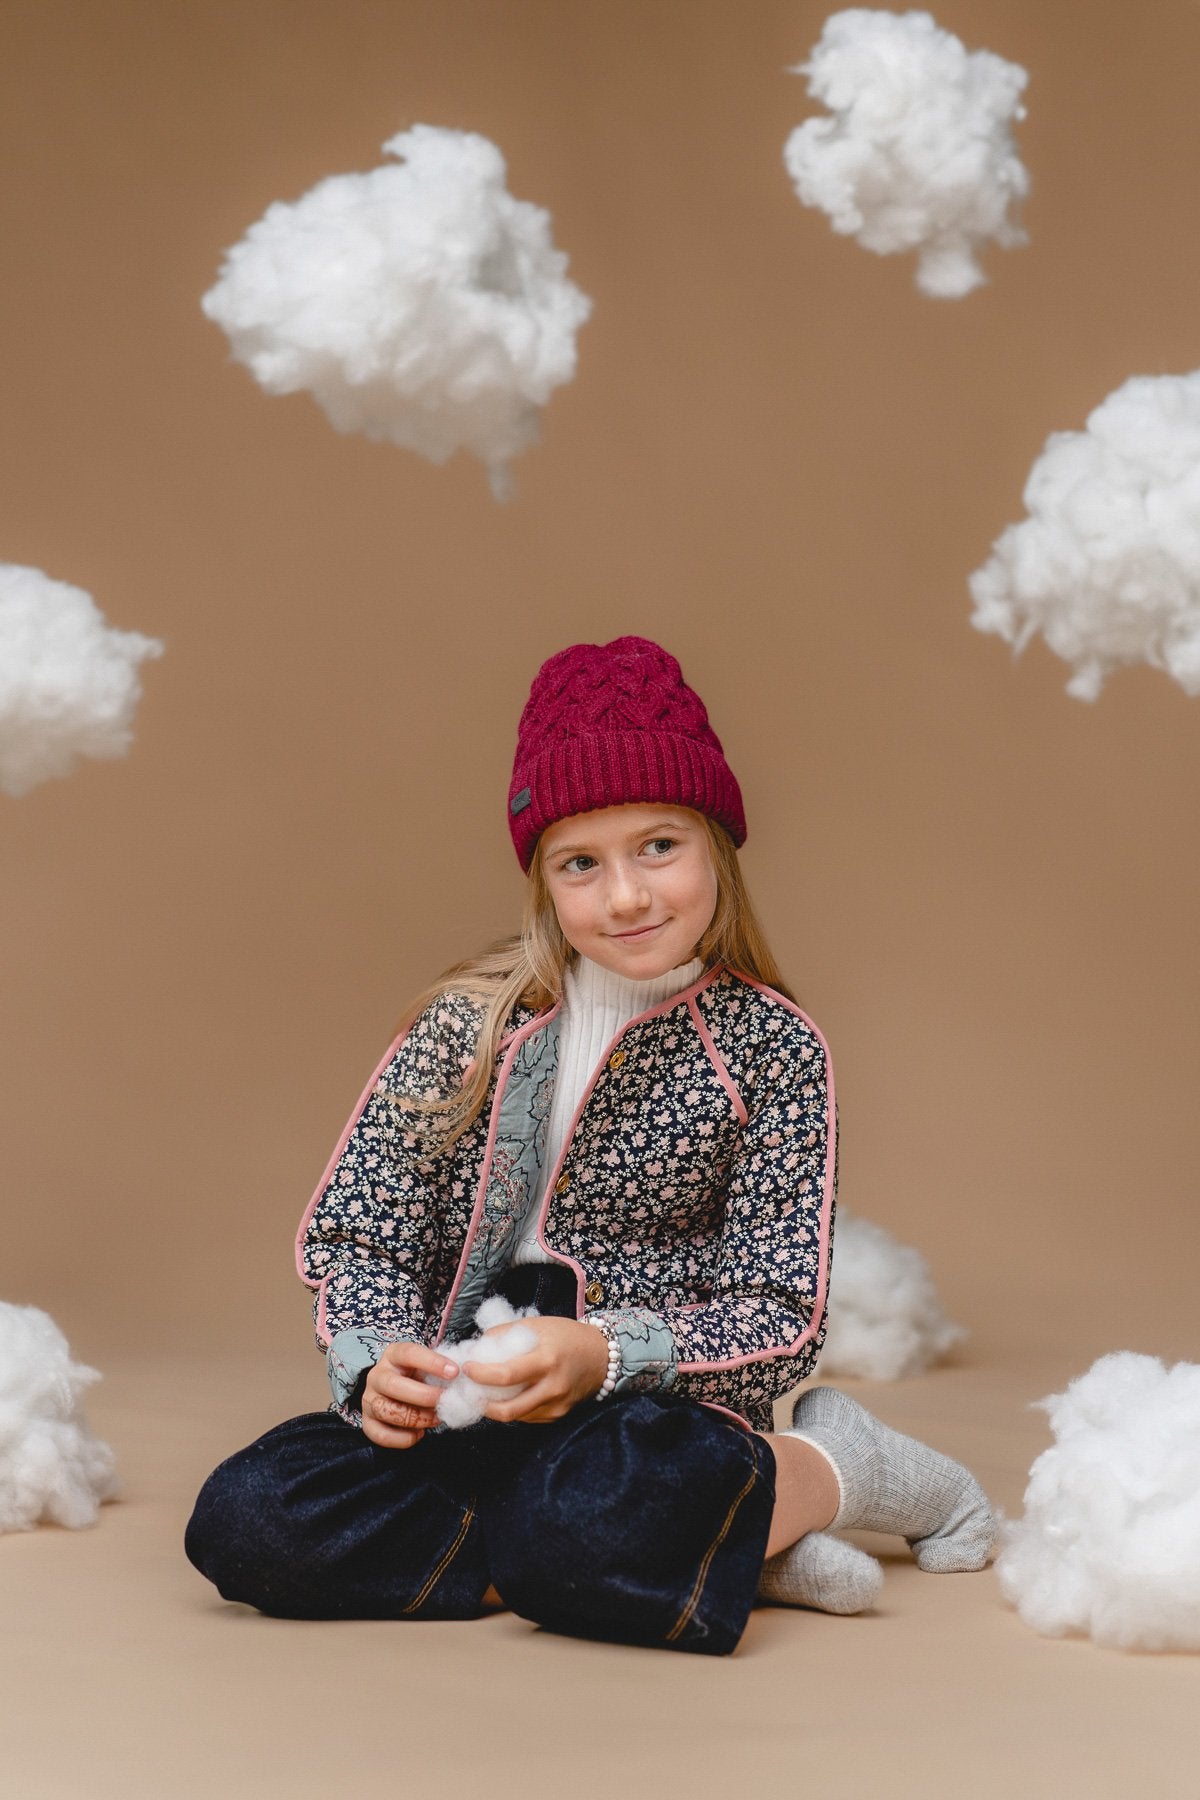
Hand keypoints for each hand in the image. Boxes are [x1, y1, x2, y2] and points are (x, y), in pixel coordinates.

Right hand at [362, 1340, 458, 1448]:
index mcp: (393, 1355)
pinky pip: (380, 1435)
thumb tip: (465, 1378)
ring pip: (387, 1410)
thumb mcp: (427, 1366)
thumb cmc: (418, 1377)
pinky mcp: (367, 1422)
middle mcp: (377, 1375)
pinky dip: (403, 1438)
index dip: (432, 1362)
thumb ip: (441, 1370)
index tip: (455, 1372)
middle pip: (393, 1385)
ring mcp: (369, 1399)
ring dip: (416, 1418)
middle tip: (444, 1400)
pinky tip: (420, 1433)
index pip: (409, 1353)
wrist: (395, 1390)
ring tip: (435, 1419)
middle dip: (424, 1396)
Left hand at [465, 1316, 609, 1423]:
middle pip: (507, 1409)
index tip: (467, 1369)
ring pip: (515, 1417)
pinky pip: (528, 1417)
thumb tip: (477, 1346)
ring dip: (495, 1408)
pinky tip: (509, 1395)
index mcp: (546, 1359)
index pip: (506, 1375)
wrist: (601, 1356)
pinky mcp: (558, 1415)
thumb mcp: (537, 1325)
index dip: (481, 1375)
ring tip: (485, 1393)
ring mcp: (556, 1405)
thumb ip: (506, 1334)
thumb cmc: (567, 1336)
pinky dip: (514, 1408)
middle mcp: (552, 1387)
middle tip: (470, 1391)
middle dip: (482, 1403)